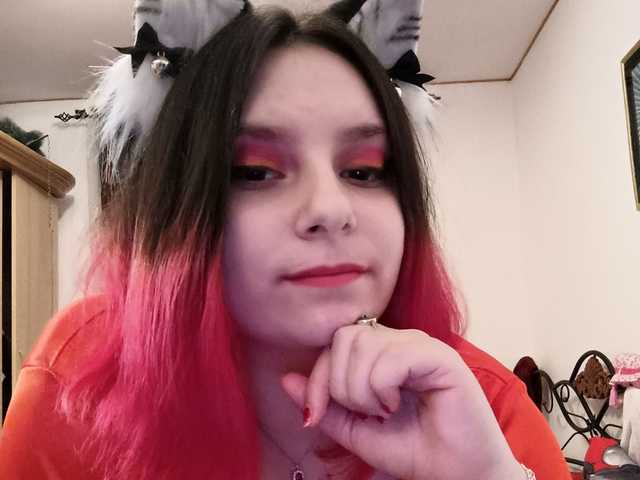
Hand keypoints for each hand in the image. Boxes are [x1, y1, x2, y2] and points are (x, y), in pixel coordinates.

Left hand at [281, 324, 523, 479]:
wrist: (456, 474)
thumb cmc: (413, 450)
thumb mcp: (356, 430)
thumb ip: (325, 404)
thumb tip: (284, 379)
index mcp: (382, 352)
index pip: (334, 343)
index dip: (317, 378)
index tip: (314, 415)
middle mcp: (400, 340)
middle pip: (344, 338)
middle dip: (339, 384)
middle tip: (365, 412)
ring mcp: (420, 345)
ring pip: (362, 345)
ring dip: (361, 389)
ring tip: (383, 411)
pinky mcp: (439, 356)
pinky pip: (390, 357)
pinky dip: (381, 387)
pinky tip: (395, 405)